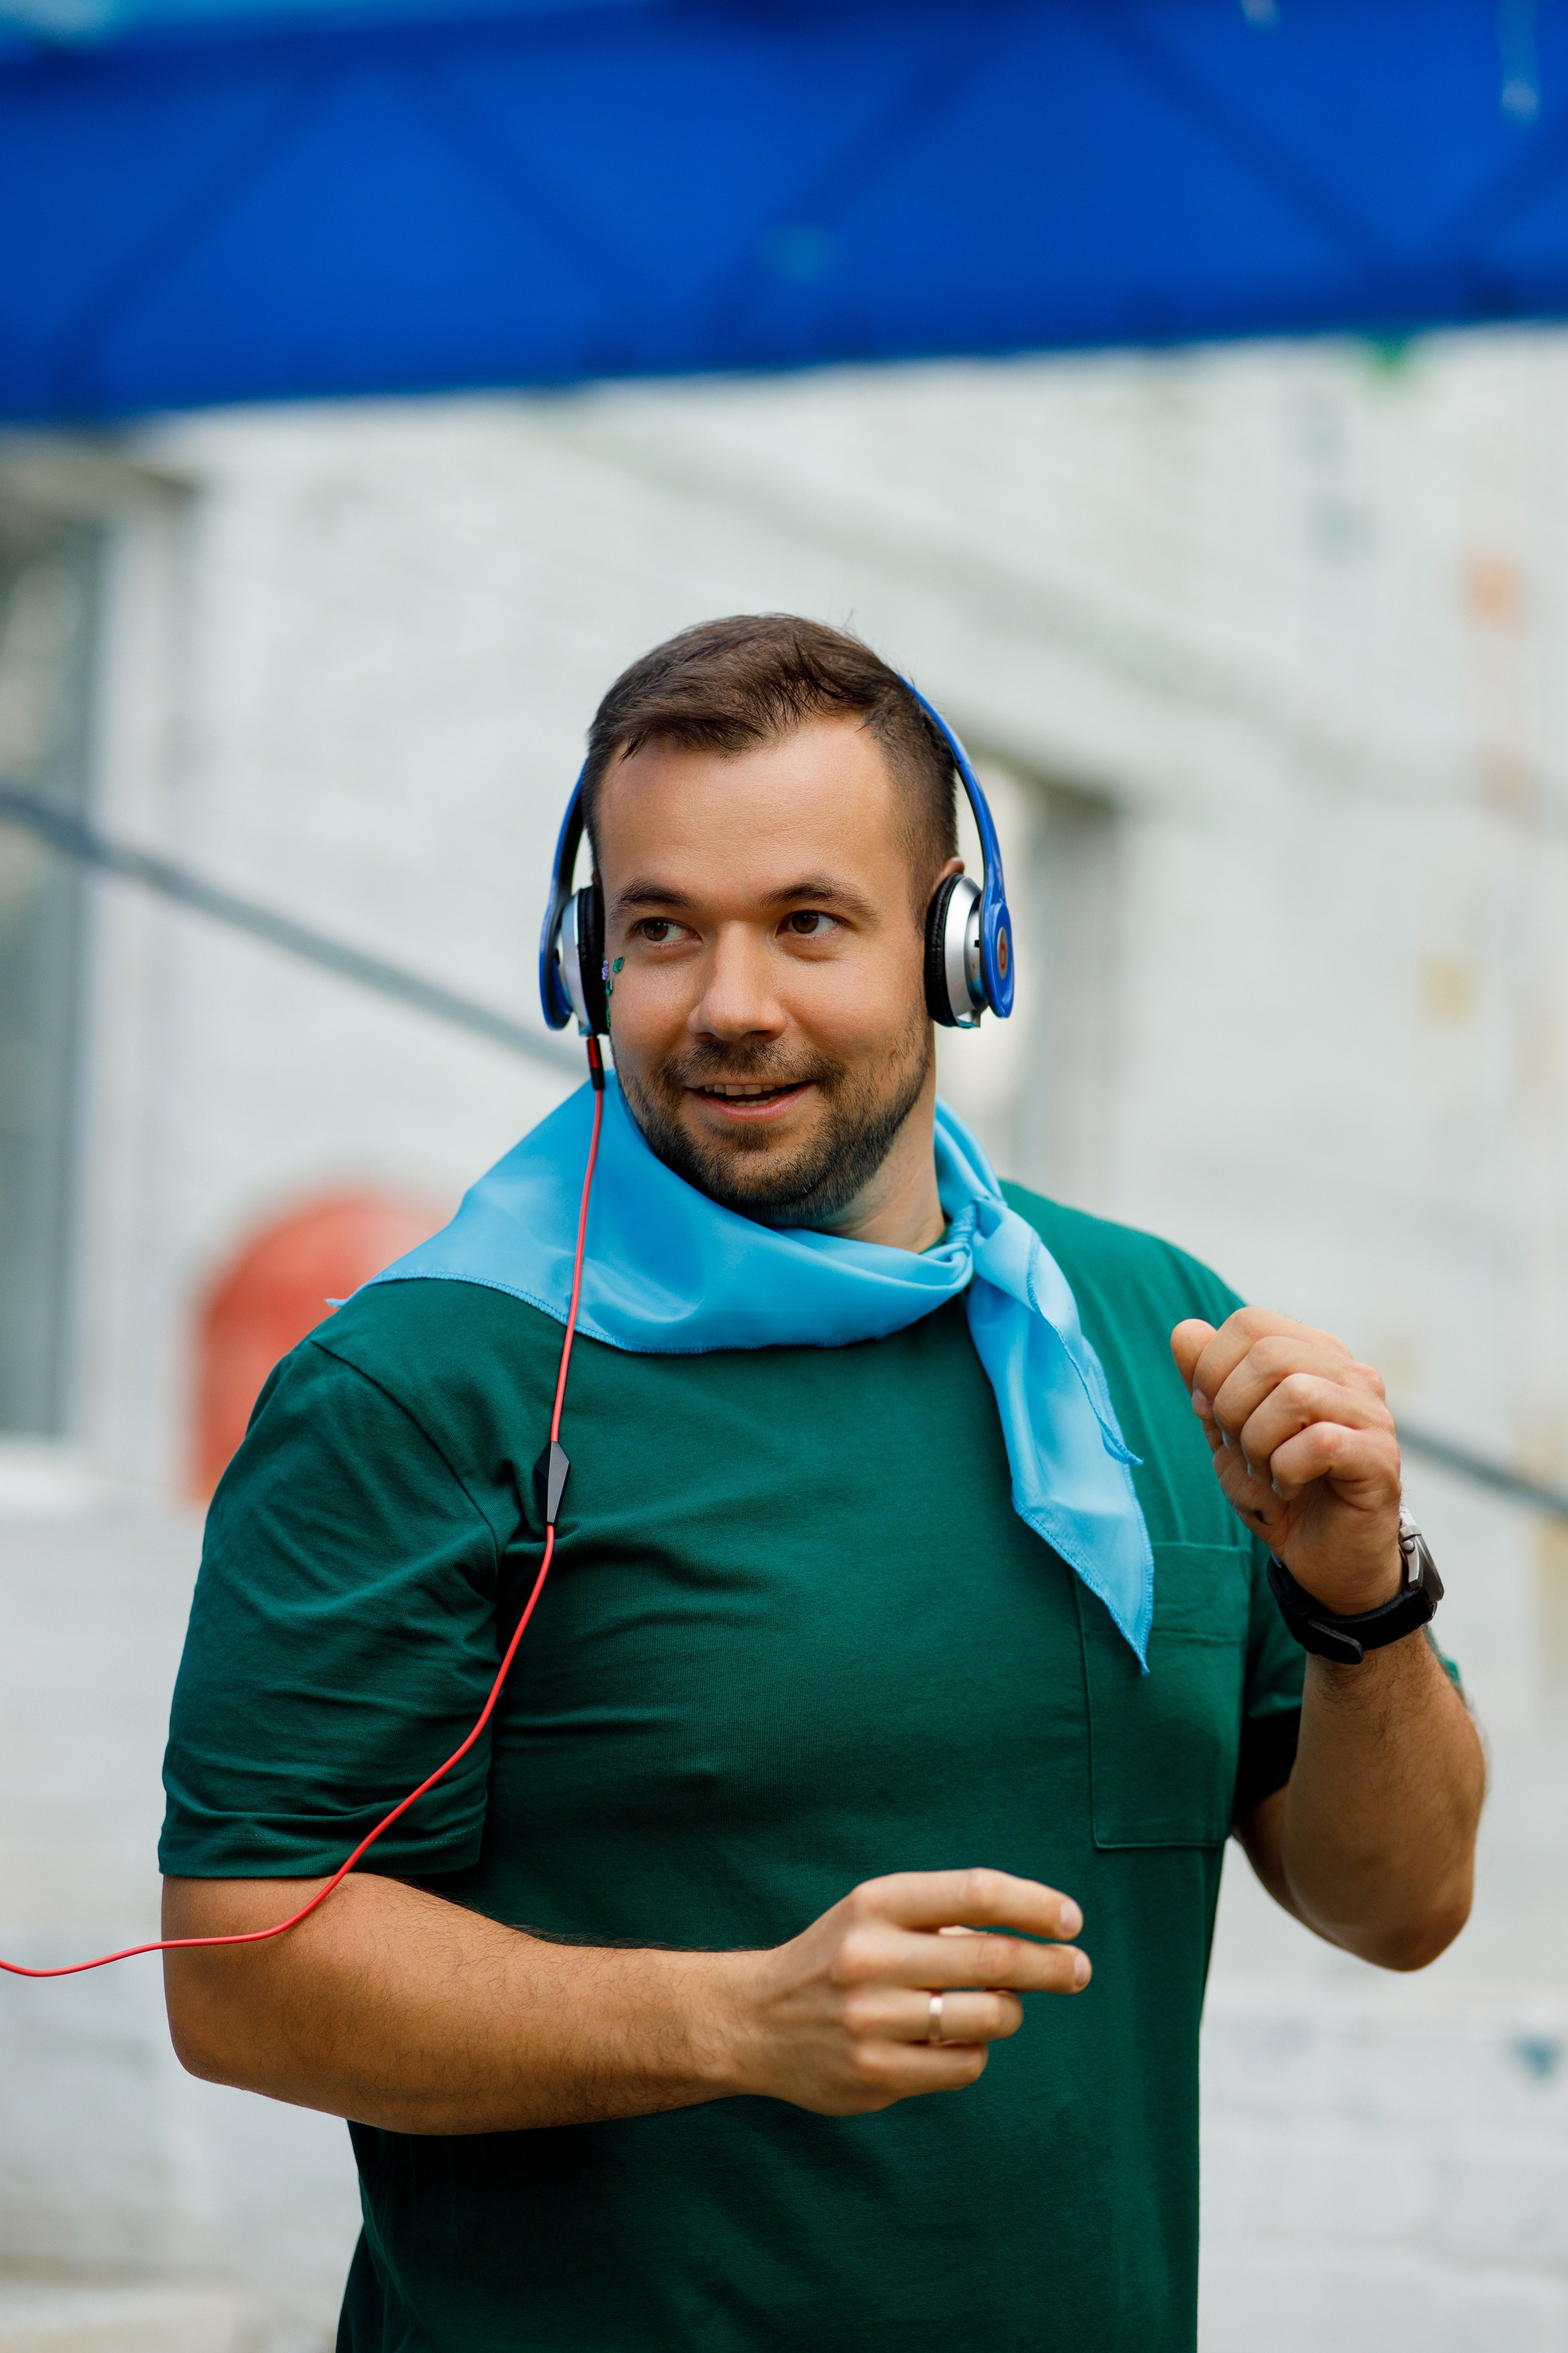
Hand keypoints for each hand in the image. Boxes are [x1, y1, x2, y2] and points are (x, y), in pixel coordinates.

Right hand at [716, 1868, 1088, 2115]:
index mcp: (876, 1904)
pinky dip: (976, 2051)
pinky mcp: (875, 2074)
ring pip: (989, 2018)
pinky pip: (965, 2065)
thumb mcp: (875, 1913)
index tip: (1071, 1919)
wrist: (755, 2020)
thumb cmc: (838, 1957)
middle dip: (1052, 1965)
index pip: (976, 1892)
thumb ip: (944, 1917)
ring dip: (1011, 2012)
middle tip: (1080, 1969)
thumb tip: (1036, 1940)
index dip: (1034, 1905)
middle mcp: (872, 1957)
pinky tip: (952, 2040)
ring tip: (1001, 2008)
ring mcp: (872, 2020)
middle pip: (994, 1959)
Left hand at [1170, 1308, 1402, 1613]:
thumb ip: (1206, 1380)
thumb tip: (1185, 1330)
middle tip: (1242, 1450)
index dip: (1213, 1369)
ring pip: (1295, 1394)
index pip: (1251, 1323)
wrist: (1322, 1558)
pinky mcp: (1380, 1457)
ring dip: (1259, 1443)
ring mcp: (1370, 1413)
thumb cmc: (1276, 1489)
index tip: (1214, 1417)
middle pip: (1268, 1354)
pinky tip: (1290, 1488)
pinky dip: (1286, 1471)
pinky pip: (1320, 1443)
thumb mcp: (1226, 1431)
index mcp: (1312, 1354)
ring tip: (1266, 1471)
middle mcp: (1349, 1372)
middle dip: (1232, 1408)